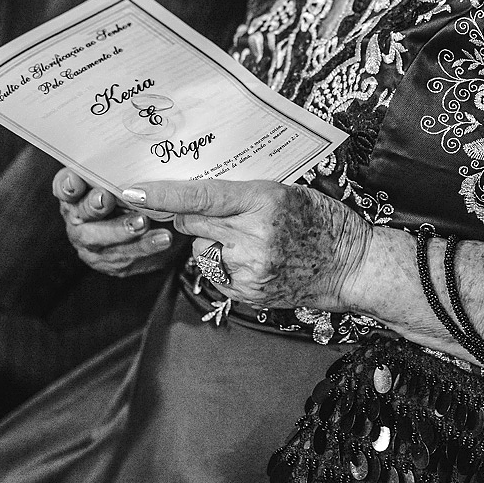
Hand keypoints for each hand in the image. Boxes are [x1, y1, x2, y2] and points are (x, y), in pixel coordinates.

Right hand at [54, 168, 183, 276]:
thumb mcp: (132, 180)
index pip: (65, 186)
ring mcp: (92, 242)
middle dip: (93, 205)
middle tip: (107, 199)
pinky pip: (125, 256)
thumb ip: (126, 171)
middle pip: (79, 213)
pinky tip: (162, 239)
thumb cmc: (140, 196)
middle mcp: (80, 217)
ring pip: (100, 238)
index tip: (76, 180)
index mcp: (80, 193)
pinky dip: (145, 246)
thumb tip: (138, 148)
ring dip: (122, 230)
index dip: (67, 185)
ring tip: (143, 222)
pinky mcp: (110, 261)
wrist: (159, 229)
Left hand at [122, 179, 371, 311]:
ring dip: (213, 243)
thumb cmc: (322, 220)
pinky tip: (255, 262)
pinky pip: (215, 273)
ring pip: (201, 250)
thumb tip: (193, 198)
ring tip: (252, 242)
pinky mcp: (248, 293)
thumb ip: (240, 195)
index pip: (201, 197)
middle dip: (193, 217)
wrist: (352, 264)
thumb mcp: (286, 191)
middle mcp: (253, 236)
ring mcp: (250, 268)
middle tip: (219, 215)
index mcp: (264, 201)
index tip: (132, 190)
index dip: (162, 195)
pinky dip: (225, 266)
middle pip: (193, 223)